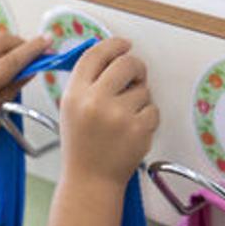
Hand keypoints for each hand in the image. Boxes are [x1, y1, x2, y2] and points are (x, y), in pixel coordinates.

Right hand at [59, 38, 158, 188]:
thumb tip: (112, 57)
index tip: (124, 45)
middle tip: (136, 76)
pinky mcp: (138, 129)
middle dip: (135, 67)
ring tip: (124, 119)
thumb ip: (87, 83)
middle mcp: (95, 101)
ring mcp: (118, 115)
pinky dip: (147, 118)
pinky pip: (153, 109)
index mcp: (74, 94)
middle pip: (126, 63)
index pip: (95, 54)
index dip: (113, 44)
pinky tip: (132, 132)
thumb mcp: (71, 110)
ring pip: (143, 89)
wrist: (90, 181)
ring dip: (140, 100)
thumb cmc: (82, 147)